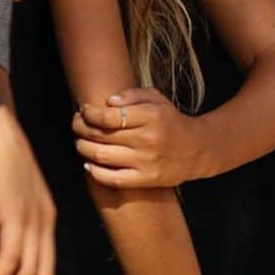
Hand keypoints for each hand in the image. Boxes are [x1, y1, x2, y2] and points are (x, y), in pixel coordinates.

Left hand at [73, 88, 206, 187]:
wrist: (197, 149)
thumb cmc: (171, 121)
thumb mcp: (158, 99)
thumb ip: (133, 95)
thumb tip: (107, 102)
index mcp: (151, 116)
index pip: (108, 116)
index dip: (89, 114)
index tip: (84, 111)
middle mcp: (148, 139)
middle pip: (101, 136)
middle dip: (81, 129)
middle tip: (76, 125)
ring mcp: (147, 161)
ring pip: (102, 156)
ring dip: (83, 149)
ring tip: (80, 143)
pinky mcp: (146, 179)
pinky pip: (112, 178)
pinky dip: (95, 172)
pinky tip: (89, 164)